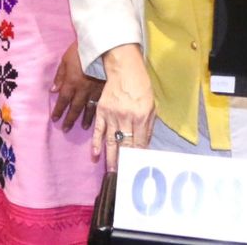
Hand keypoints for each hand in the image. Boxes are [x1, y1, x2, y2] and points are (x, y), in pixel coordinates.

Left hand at [50, 43, 103, 132]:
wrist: (102, 47)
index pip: (63, 100)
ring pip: (89, 108)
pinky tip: (98, 117)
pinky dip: (98, 112)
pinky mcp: (105, 89)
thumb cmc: (81, 51)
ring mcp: (95, 91)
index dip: (58, 110)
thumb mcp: (65, 59)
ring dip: (85, 118)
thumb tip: (53, 90)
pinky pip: (100, 104)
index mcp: (71, 82)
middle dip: (70, 119)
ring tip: (82, 127)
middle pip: (75, 108)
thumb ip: (60, 75)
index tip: (55, 119)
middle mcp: (82, 90)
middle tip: (66, 129)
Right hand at [91, 53, 156, 168]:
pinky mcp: (101, 110)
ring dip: (110, 157)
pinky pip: (98, 129)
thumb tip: (144, 146)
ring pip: (111, 141)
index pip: (139, 143)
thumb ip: (148, 127)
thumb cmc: (141, 87)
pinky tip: (95, 153)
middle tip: (123, 177)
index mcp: (140, 117)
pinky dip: (96, 142)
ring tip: (112, 171)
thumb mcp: (151, 106)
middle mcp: (125, 118)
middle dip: (124, 162)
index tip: (135, 169)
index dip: (137, 158)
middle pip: (124, 145)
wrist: (124, 69)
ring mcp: (112, 115)